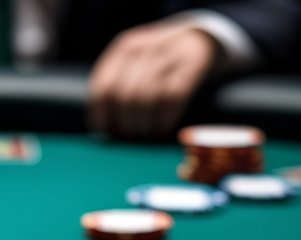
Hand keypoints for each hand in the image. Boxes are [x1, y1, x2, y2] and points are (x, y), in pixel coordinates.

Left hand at [88, 21, 216, 137]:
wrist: (200, 41)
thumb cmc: (160, 63)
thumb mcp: (136, 63)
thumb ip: (117, 86)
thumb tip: (101, 126)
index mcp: (124, 48)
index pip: (103, 86)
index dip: (101, 114)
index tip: (104, 132)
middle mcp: (144, 49)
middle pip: (125, 95)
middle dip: (125, 123)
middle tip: (129, 138)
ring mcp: (169, 55)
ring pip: (147, 98)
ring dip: (145, 124)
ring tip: (146, 135)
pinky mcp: (191, 66)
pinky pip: (172, 98)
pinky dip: (164, 119)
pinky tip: (162, 128)